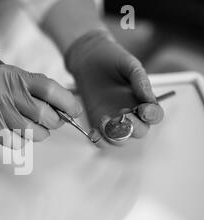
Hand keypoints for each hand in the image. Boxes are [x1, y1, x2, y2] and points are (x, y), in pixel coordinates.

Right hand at [0, 65, 81, 147]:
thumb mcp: (4, 78)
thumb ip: (31, 88)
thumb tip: (62, 106)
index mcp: (12, 76)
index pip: (50, 88)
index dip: (67, 102)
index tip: (74, 110)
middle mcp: (5, 92)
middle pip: (45, 115)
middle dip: (54, 122)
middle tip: (51, 122)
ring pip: (33, 133)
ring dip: (38, 134)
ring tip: (30, 127)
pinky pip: (17, 143)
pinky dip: (20, 141)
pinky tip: (12, 133)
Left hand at [66, 30, 162, 144]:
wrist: (88, 57)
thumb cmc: (111, 58)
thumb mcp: (129, 64)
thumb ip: (140, 80)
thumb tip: (148, 96)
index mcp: (143, 100)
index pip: (154, 115)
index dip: (151, 116)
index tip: (144, 110)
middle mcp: (130, 113)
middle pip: (139, 132)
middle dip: (133, 127)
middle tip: (123, 115)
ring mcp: (113, 119)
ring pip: (120, 139)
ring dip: (115, 135)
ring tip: (105, 119)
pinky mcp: (96, 121)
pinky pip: (100, 139)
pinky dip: (98, 139)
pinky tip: (95, 130)